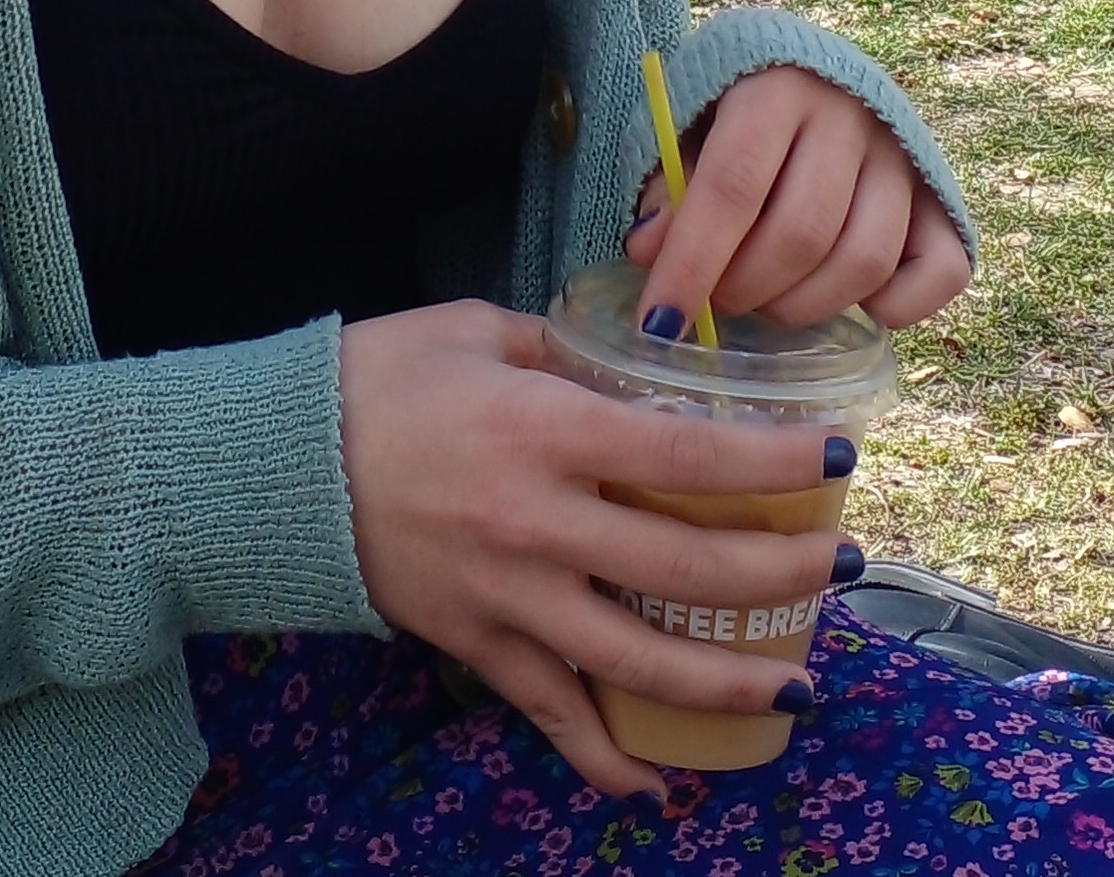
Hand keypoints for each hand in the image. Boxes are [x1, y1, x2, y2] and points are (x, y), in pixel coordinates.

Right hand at [339, 300, 851, 797]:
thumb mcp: (475, 329)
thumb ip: (560, 349)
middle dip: (781, 574)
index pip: (687, 457)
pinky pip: (551, 715)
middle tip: (839, 568)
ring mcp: (508, 596)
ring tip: (796, 686)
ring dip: (730, 683)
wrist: (274, 461)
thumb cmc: (376, 375)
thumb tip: (635, 365)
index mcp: (544, 430)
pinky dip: (606, 760)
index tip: (838, 458)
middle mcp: (539, 522)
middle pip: (686, 566)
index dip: (775, 462)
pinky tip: (660, 784)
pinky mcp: (473, 643)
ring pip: (639, 663)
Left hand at [625, 65, 969, 331]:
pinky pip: (940, 272)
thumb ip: (665, 185)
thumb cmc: (730, 105)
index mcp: (776, 87)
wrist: (806, 69)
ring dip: (804, 306)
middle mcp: (850, 116)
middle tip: (715, 303)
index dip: (693, 260)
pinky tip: (848, 307)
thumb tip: (648, 252)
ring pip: (865, 261)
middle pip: (801, 232)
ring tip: (764, 302)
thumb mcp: (682, 126)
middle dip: (744, 289)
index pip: (733, 185)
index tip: (657, 322)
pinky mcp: (943, 195)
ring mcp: (905, 156)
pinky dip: (896, 308)